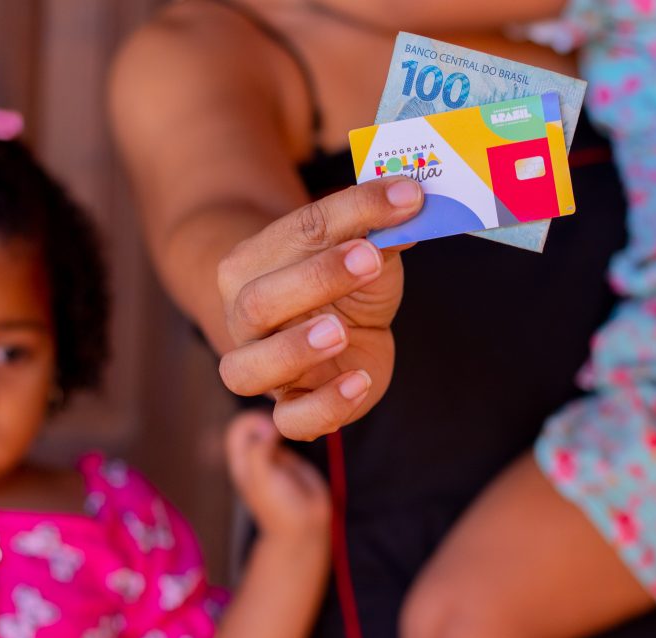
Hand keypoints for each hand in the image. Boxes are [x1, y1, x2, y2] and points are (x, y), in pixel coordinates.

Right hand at [217, 178, 422, 440]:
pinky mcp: (292, 406)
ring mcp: (262, 366)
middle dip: (315, 280)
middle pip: (259, 301)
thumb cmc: (345, 283)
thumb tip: (410, 201)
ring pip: (247, 369)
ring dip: (294, 350)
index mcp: (253, 264)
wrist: (338, 330)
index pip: (297, 231)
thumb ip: (379, 230)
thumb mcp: (366, 251)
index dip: (354, 212)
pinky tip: (358, 382)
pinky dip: (323, 407)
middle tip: (369, 259)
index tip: (406, 199)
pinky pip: (290, 420)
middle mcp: (245, 316)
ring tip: (339, 332)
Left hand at [225, 410, 330, 540]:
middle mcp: (256, 456)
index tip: (272, 433)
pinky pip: (291, 434)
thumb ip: (259, 451)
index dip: (253, 423)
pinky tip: (306, 434)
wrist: (305, 525)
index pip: (238, 428)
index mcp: (242, 462)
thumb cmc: (279, 506)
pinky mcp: (293, 457)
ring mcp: (275, 455)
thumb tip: (269, 425)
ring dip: (284, 421)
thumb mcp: (262, 479)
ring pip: (273, 425)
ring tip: (297, 427)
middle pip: (254, 422)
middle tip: (286, 426)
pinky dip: (298, 428)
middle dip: (269, 416)